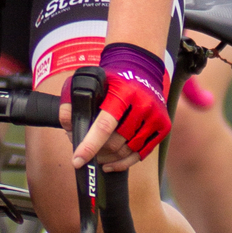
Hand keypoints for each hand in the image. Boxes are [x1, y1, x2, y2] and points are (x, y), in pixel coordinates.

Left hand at [68, 48, 171, 167]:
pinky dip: (124, 163)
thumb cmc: (114, 78)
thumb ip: (74, 100)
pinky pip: (141, 154)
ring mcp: (156, 117)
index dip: (89, 145)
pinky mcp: (163, 126)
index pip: (104, 125)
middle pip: (116, 143)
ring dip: (109, 158)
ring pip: (128, 151)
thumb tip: (67, 125)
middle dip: (97, 152)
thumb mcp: (92, 81)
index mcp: (124, 92)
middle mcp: (143, 105)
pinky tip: (111, 164)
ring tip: (98, 157)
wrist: (142, 68)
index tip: (78, 160)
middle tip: (85, 153)